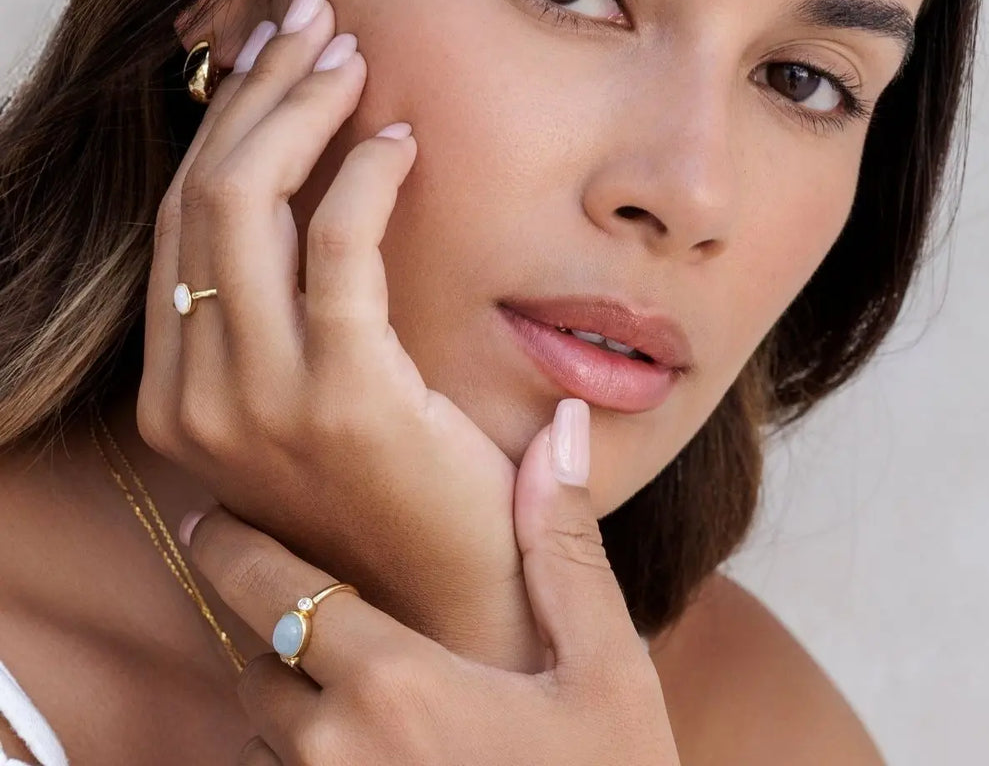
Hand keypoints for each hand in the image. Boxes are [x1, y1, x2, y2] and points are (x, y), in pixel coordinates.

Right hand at [138, 0, 540, 669]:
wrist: (447, 596)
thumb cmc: (391, 490)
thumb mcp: (314, 394)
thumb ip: (287, 309)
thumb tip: (306, 191)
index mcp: (181, 391)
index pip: (182, 221)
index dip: (223, 125)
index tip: (271, 58)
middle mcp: (197, 392)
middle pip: (203, 194)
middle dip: (256, 90)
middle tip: (313, 21)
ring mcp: (258, 399)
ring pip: (247, 203)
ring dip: (299, 109)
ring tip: (349, 52)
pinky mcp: (341, 395)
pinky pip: (338, 249)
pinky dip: (363, 176)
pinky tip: (401, 138)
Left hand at [187, 401, 679, 765]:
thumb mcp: (607, 671)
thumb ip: (565, 548)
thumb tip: (563, 426)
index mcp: (396, 685)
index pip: (271, 591)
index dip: (232, 548)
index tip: (212, 517)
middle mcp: (336, 754)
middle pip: (261, 667)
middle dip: (280, 633)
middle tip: (317, 610)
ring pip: (264, 741)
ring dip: (292, 711)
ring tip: (355, 696)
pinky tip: (373, 754)